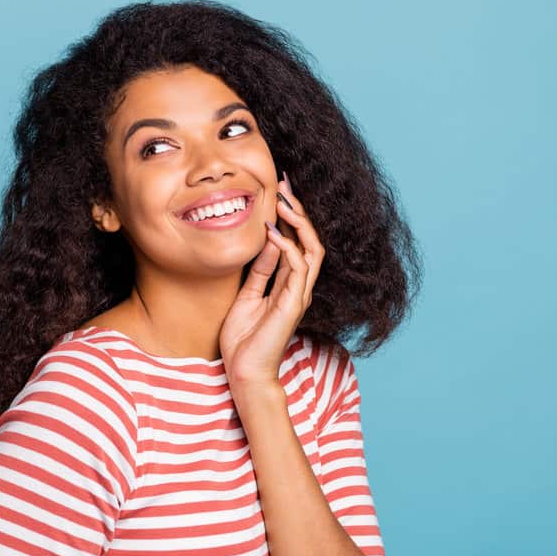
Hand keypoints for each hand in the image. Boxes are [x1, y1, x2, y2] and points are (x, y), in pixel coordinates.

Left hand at [219, 173, 325, 386]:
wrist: (245, 371)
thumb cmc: (244, 338)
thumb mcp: (248, 294)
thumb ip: (260, 269)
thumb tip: (266, 239)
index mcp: (289, 283)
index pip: (297, 241)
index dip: (291, 215)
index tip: (279, 190)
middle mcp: (299, 286)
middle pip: (310, 239)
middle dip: (299, 210)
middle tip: (285, 184)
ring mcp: (299, 295)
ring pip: (312, 249)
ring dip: (298, 222)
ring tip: (282, 201)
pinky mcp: (293, 304)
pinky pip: (298, 267)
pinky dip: (286, 246)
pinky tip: (271, 232)